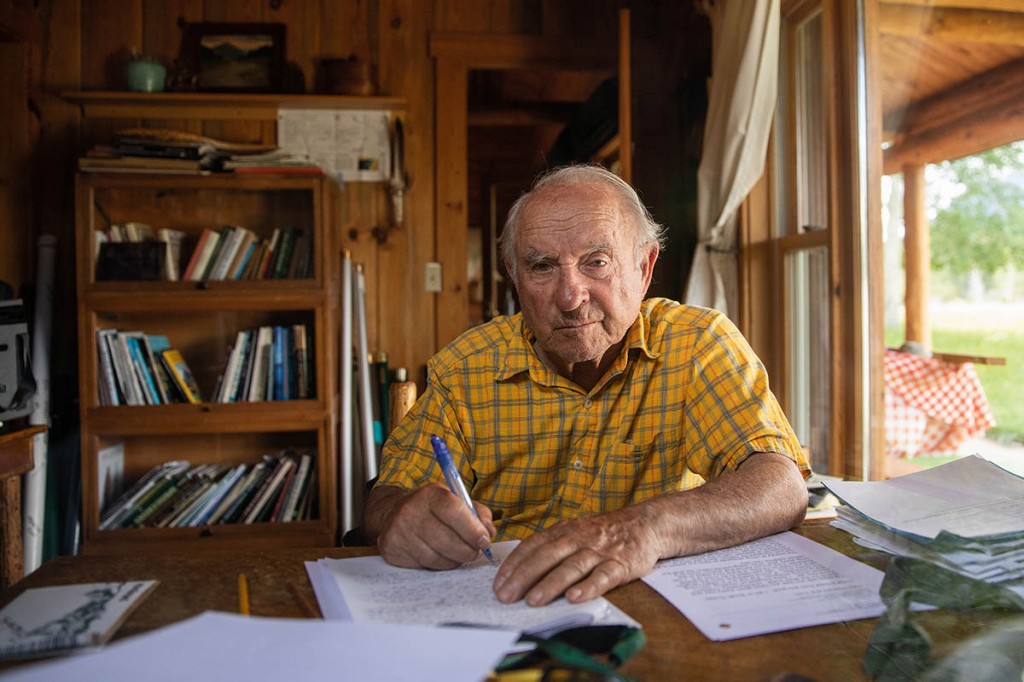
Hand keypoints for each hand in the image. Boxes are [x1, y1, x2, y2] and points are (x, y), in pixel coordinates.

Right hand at [374, 484, 495, 569]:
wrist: (393, 514)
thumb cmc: (431, 509)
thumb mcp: (454, 500)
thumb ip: (477, 513)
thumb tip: (489, 532)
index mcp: (430, 495)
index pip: (454, 512)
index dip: (473, 529)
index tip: (485, 541)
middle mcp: (411, 511)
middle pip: (446, 540)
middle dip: (467, 550)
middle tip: (476, 552)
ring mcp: (400, 532)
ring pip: (436, 557)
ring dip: (454, 560)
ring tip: (460, 554)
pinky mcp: (393, 550)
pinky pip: (424, 565)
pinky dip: (439, 565)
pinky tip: (442, 556)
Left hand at [492, 508, 661, 605]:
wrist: (644, 524)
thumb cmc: (602, 533)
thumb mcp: (573, 532)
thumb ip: (550, 548)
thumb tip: (519, 572)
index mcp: (563, 531)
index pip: (532, 546)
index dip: (513, 565)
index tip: (498, 584)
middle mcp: (577, 539)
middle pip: (546, 557)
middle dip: (523, 577)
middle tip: (506, 596)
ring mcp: (598, 552)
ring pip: (571, 567)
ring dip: (551, 584)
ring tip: (533, 600)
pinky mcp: (619, 564)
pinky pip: (602, 577)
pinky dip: (588, 588)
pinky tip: (574, 598)